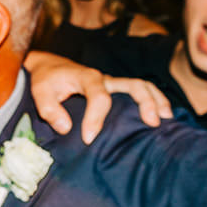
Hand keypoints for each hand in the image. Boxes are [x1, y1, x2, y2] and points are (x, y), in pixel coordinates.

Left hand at [25, 52, 172, 143]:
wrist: (48, 67)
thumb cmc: (46, 80)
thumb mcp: (39, 92)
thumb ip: (49, 109)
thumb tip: (66, 127)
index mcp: (87, 77)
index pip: (99, 97)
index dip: (96, 119)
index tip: (88, 138)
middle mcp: (104, 79)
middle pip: (133, 85)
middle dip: (145, 102)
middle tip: (151, 123)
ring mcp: (112, 84)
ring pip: (141, 86)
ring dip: (156, 101)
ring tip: (166, 120)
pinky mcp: (115, 91)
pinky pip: (138, 93)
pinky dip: (153, 101)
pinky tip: (161, 117)